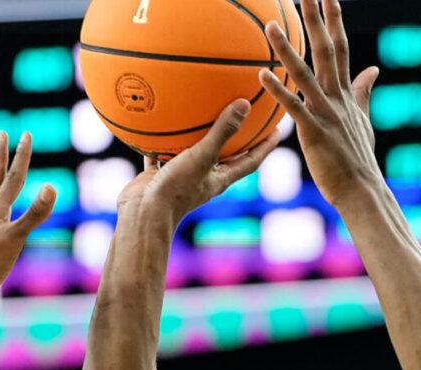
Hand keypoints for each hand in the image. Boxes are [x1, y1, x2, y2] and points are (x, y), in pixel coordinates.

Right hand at [114, 99, 280, 226]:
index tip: (277, 130)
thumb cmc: (176, 189)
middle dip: (237, 140)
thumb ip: (222, 131)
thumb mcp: (202, 157)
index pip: (250, 161)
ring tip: (205, 115)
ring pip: (194, 153)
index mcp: (219, 179)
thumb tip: (245, 104)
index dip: (265, 146)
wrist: (142, 213)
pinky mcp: (160, 175)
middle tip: (247, 119)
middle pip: (226, 157)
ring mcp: (181, 177)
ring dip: (200, 137)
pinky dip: (163, 140)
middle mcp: (203, 178)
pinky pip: (163, 153)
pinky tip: (159, 123)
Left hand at [258, 0, 383, 208]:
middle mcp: (337, 98)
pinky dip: (279, 90)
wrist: (361, 189)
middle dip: (316, 21)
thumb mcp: (363, 120)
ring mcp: (326, 114)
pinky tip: (262, 75)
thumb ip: (363, 93)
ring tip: (270, 27)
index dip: (335, 22)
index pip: (341, 49)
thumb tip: (373, 69)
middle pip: (327, 51)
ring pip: (305, 74)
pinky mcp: (314, 132)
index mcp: (346, 93)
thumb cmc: (358, 158)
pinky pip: (294, 107)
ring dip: (287, 49)